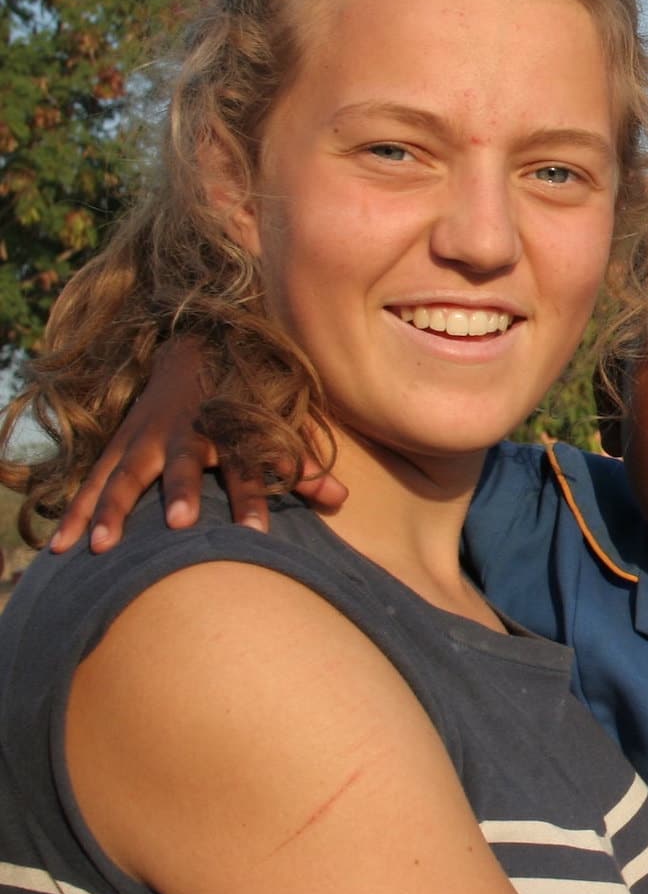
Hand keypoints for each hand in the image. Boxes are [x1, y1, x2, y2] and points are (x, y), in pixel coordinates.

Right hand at [49, 338, 346, 552]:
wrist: (196, 346)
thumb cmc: (243, 396)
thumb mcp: (275, 424)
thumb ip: (302, 464)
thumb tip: (341, 499)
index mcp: (229, 427)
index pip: (248, 466)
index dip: (255, 497)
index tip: (258, 535)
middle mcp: (186, 431)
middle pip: (184, 465)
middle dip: (184, 492)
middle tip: (181, 524)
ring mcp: (147, 436)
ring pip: (126, 474)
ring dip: (112, 509)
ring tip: (99, 547)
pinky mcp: (119, 443)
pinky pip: (93, 480)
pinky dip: (76, 511)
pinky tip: (60, 546)